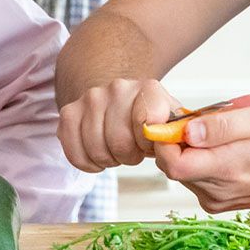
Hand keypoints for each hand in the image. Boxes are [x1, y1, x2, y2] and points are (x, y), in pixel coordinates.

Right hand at [58, 78, 180, 171]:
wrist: (123, 102)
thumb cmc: (151, 121)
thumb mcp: (173, 125)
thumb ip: (179, 134)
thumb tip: (180, 143)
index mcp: (148, 89)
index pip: (147, 122)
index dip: (148, 144)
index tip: (150, 144)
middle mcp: (118, 87)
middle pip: (119, 141)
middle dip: (128, 155)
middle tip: (133, 150)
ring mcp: (91, 98)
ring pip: (96, 148)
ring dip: (108, 159)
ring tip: (116, 149)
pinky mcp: (69, 112)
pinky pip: (74, 152)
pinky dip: (86, 162)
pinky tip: (97, 156)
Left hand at [154, 104, 249, 212]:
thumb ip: (221, 124)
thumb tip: (188, 131)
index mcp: (226, 168)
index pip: (172, 162)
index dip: (165, 140)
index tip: (175, 121)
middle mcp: (216, 190)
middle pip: (172, 166)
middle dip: (176, 141)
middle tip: (198, 123)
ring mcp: (214, 199)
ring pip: (182, 171)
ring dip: (189, 151)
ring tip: (215, 137)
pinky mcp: (215, 202)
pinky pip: (193, 179)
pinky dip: (199, 162)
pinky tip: (220, 151)